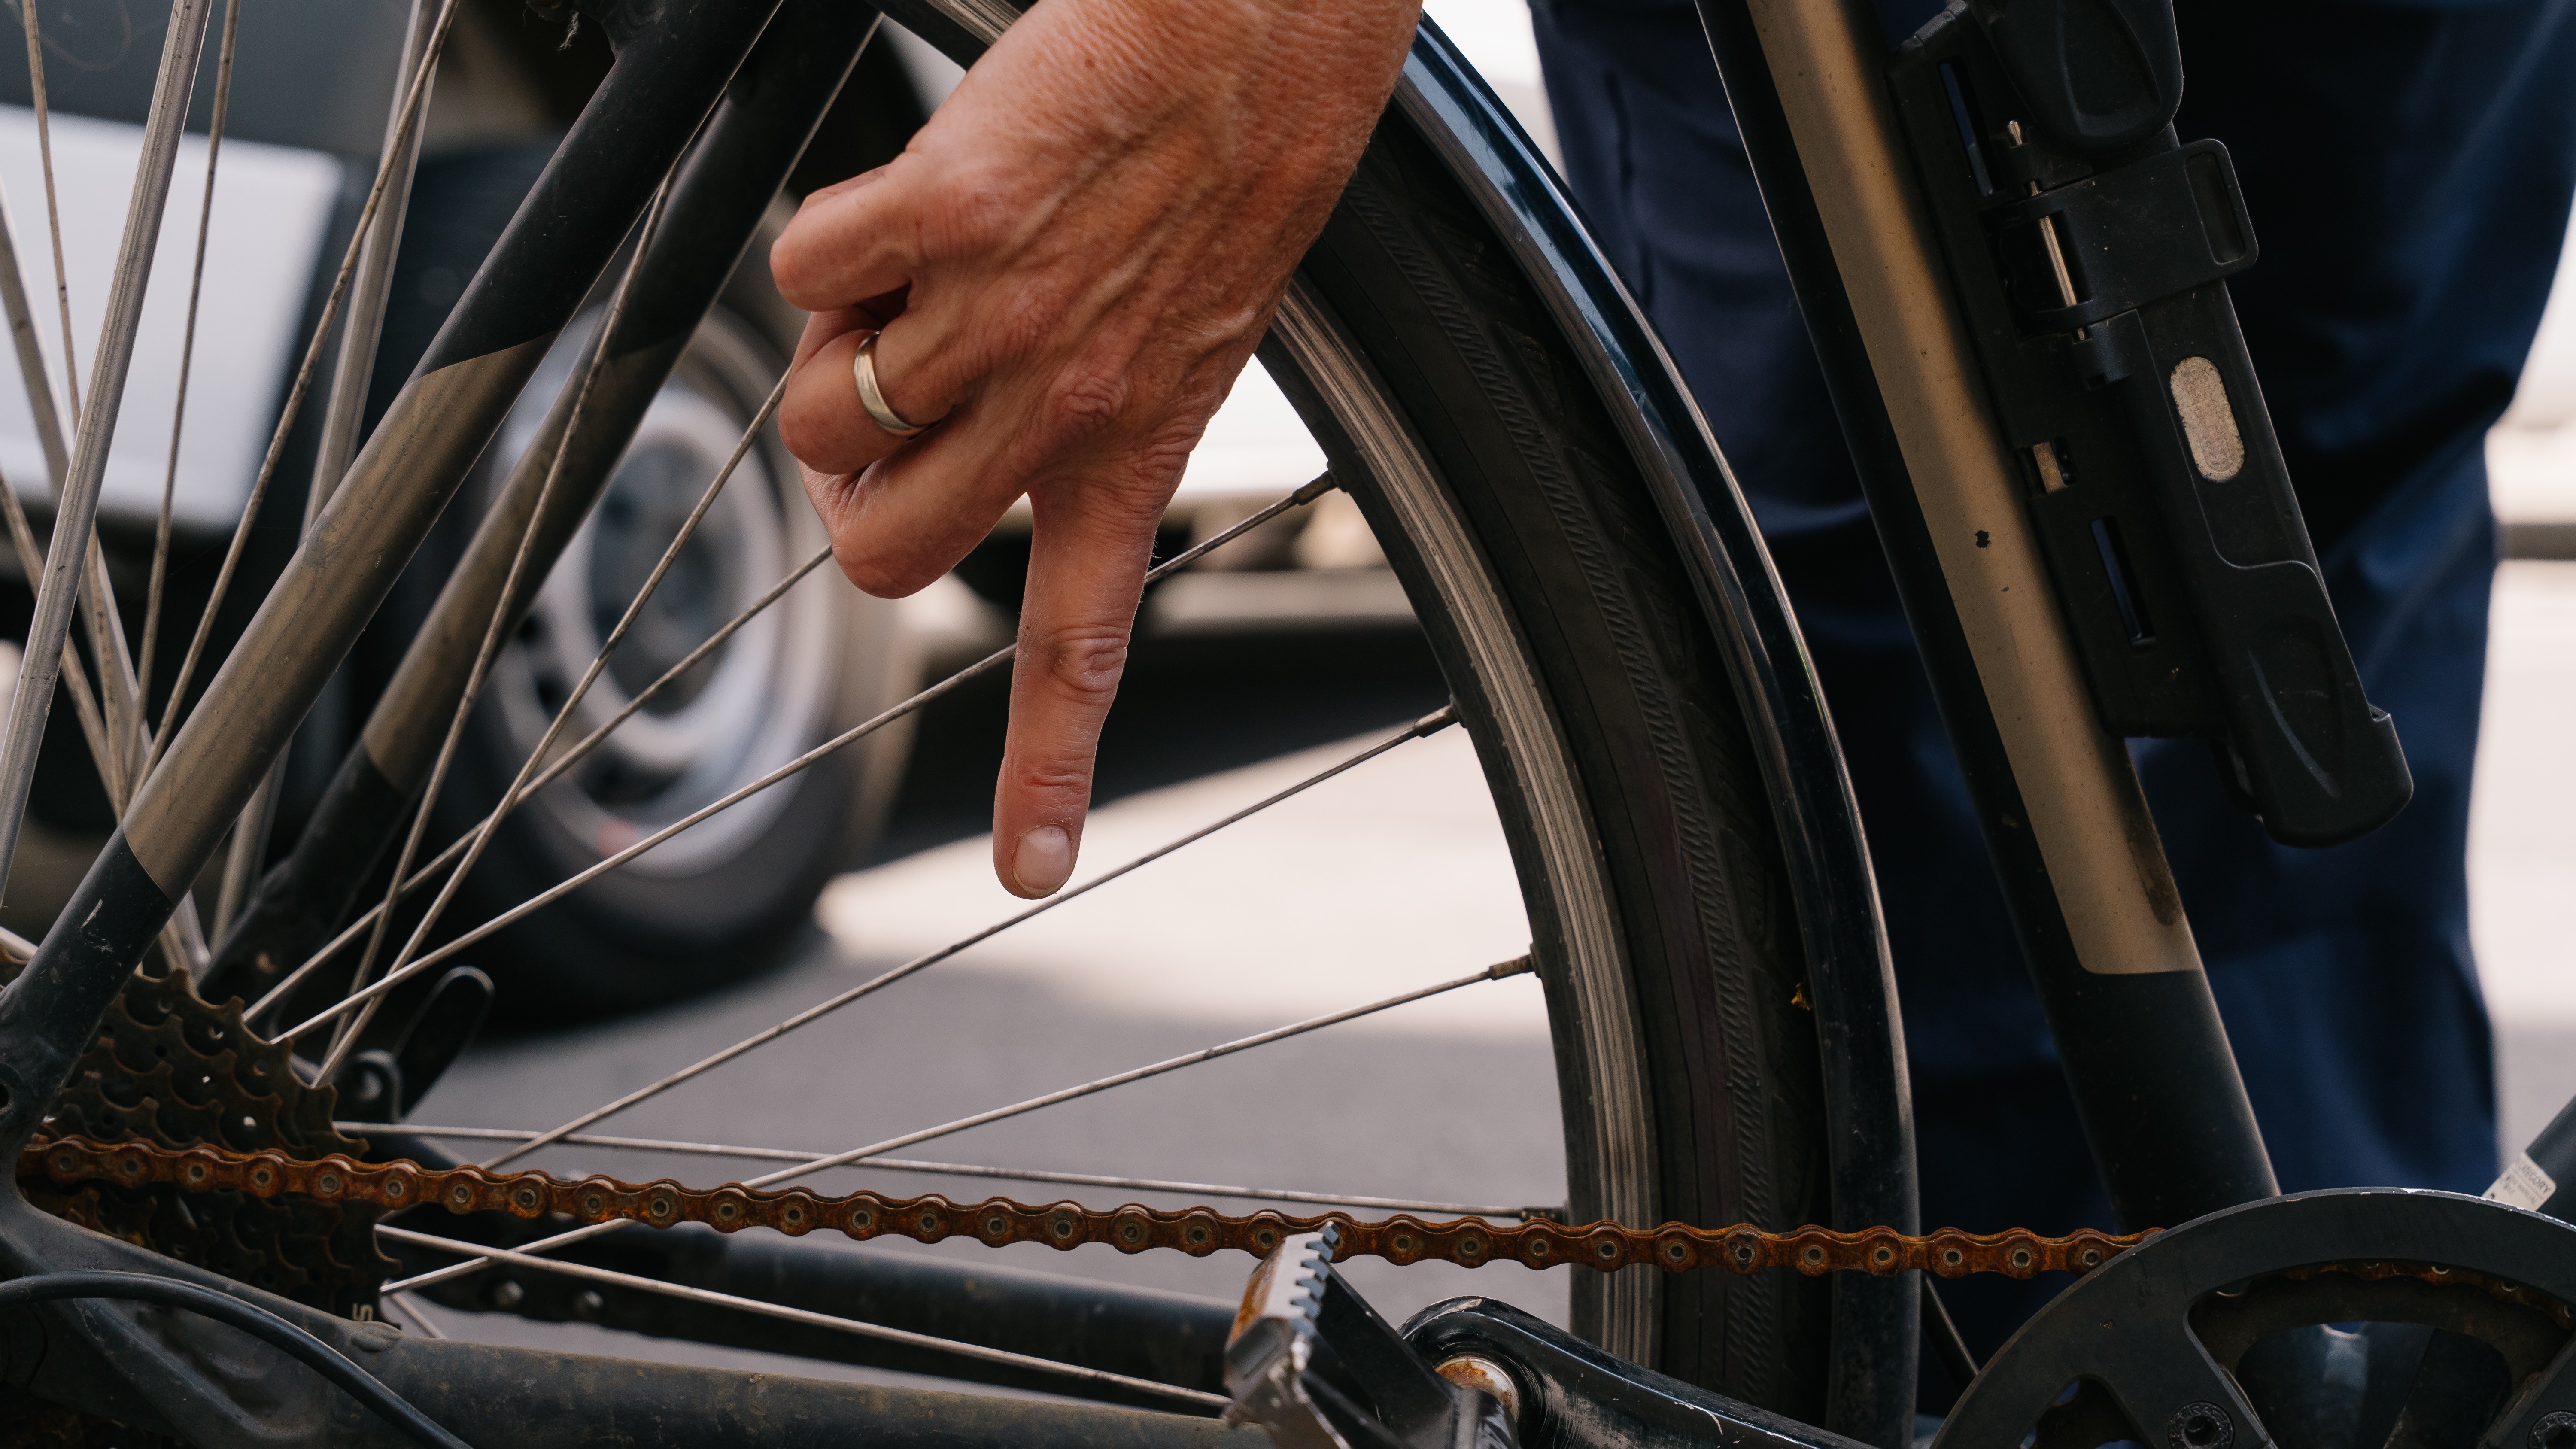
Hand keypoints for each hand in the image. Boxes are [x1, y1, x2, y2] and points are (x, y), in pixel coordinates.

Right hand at [771, 0, 1417, 896]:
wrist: (1256, 28)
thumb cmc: (1222, 168)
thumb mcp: (1183, 335)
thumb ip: (1076, 414)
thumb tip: (922, 427)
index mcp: (1131, 449)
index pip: (1081, 646)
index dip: (1046, 770)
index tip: (1031, 873)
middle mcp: (1059, 408)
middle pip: (878, 554)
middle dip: (851, 496)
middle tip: (887, 409)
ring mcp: (996, 316)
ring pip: (820, 416)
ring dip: (833, 353)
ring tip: (917, 274)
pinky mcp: (944, 209)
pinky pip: (807, 266)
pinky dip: (829, 235)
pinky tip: (910, 195)